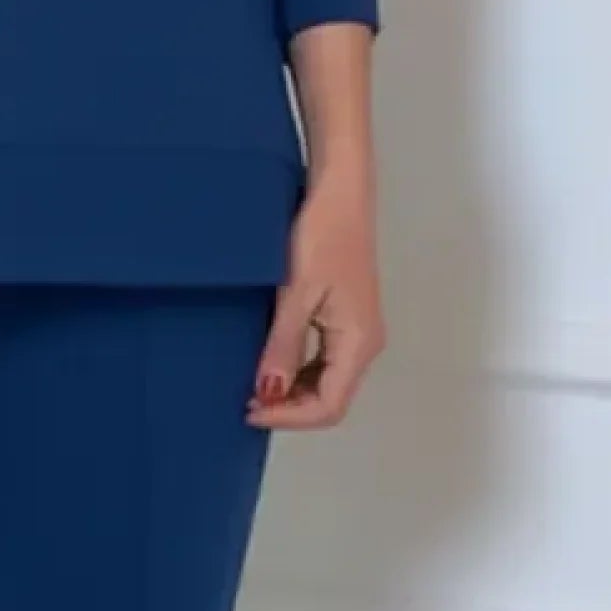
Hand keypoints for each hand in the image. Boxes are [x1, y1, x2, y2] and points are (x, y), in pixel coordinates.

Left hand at [247, 171, 385, 429]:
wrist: (340, 194)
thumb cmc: (323, 234)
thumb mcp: (296, 293)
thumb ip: (283, 346)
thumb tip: (268, 391)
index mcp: (358, 342)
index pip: (328, 405)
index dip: (289, 416)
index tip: (250, 410)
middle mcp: (364, 344)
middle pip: (330, 399)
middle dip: (290, 408)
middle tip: (246, 400)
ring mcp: (357, 332)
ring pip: (327, 383)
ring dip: (293, 391)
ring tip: (254, 383)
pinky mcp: (346, 319)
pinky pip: (324, 361)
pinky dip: (299, 371)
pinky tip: (272, 362)